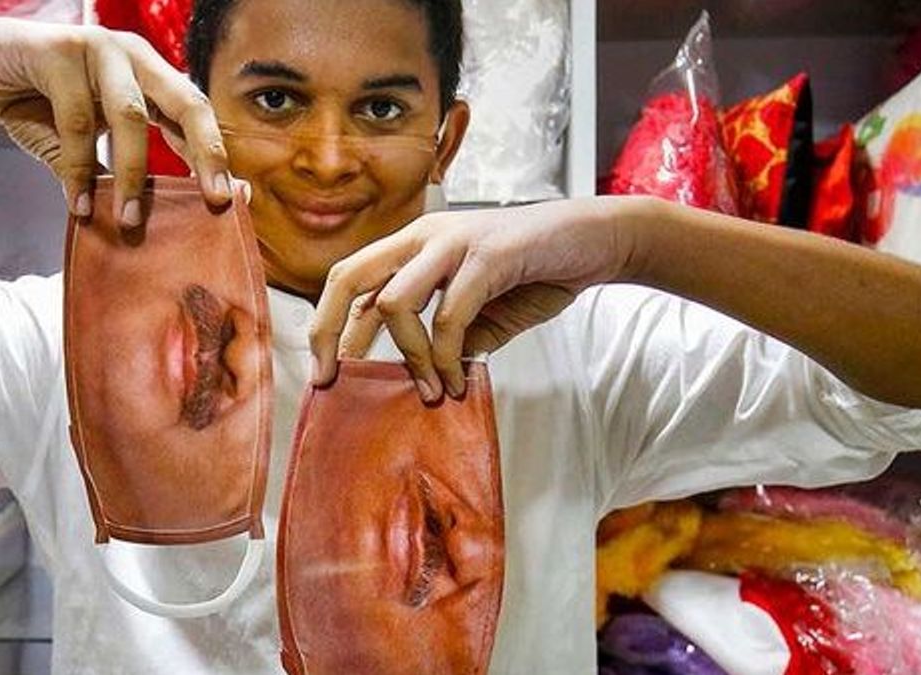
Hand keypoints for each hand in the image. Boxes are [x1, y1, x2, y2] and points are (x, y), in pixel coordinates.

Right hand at [0, 18, 231, 224]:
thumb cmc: (41, 108)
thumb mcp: (89, 144)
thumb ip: (121, 171)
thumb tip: (162, 216)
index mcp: (151, 77)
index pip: (196, 115)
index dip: (215, 155)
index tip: (230, 199)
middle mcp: (135, 57)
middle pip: (187, 102)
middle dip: (205, 152)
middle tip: (212, 199)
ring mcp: (99, 48)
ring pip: (129, 115)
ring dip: (130, 174)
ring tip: (127, 221)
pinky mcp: (58, 50)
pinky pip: (76, 117)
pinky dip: (79, 165)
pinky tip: (77, 201)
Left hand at [309, 197, 639, 400]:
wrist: (595, 239)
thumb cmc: (536, 271)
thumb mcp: (481, 312)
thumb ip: (448, 336)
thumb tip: (422, 375)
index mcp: (414, 245)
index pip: (349, 280)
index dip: (327, 325)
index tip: (326, 373)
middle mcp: (423, 235)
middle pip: (348, 277)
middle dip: (330, 332)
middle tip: (335, 379)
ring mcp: (452, 241)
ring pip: (394, 302)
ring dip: (409, 357)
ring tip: (431, 389)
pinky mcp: (487, 254)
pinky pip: (449, 315)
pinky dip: (447, 355)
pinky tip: (458, 378)